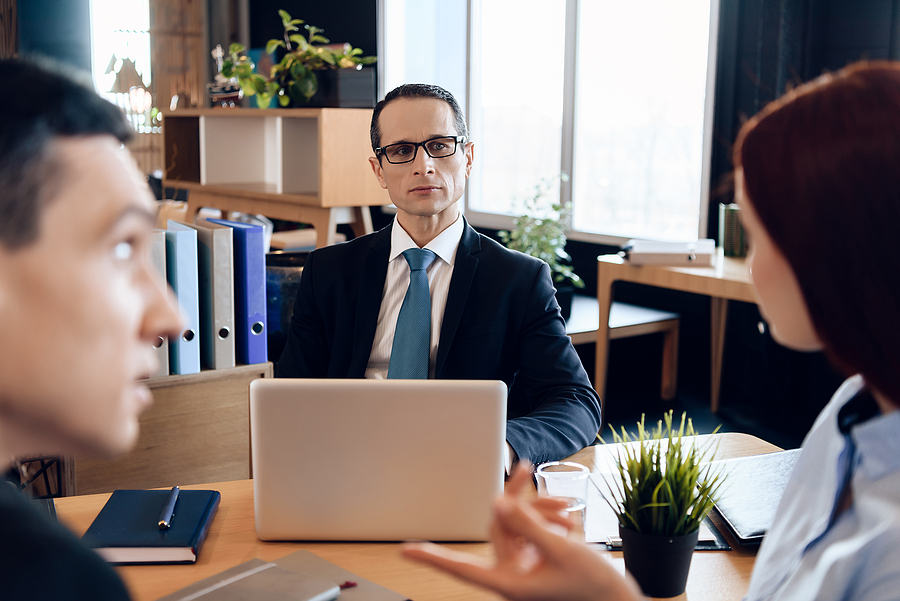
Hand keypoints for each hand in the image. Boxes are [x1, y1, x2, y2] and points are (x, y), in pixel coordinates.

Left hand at [402, 464, 644, 600]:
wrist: (619, 599)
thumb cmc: (593, 586)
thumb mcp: (560, 549)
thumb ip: (527, 524)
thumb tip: (496, 503)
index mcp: (509, 583)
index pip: (462, 568)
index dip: (433, 558)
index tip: (406, 552)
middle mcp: (510, 576)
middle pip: (498, 526)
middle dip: (518, 499)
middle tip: (528, 468)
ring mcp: (522, 569)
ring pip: (515, 525)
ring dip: (538, 511)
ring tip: (566, 509)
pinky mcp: (534, 562)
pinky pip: (529, 532)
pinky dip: (546, 522)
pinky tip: (568, 521)